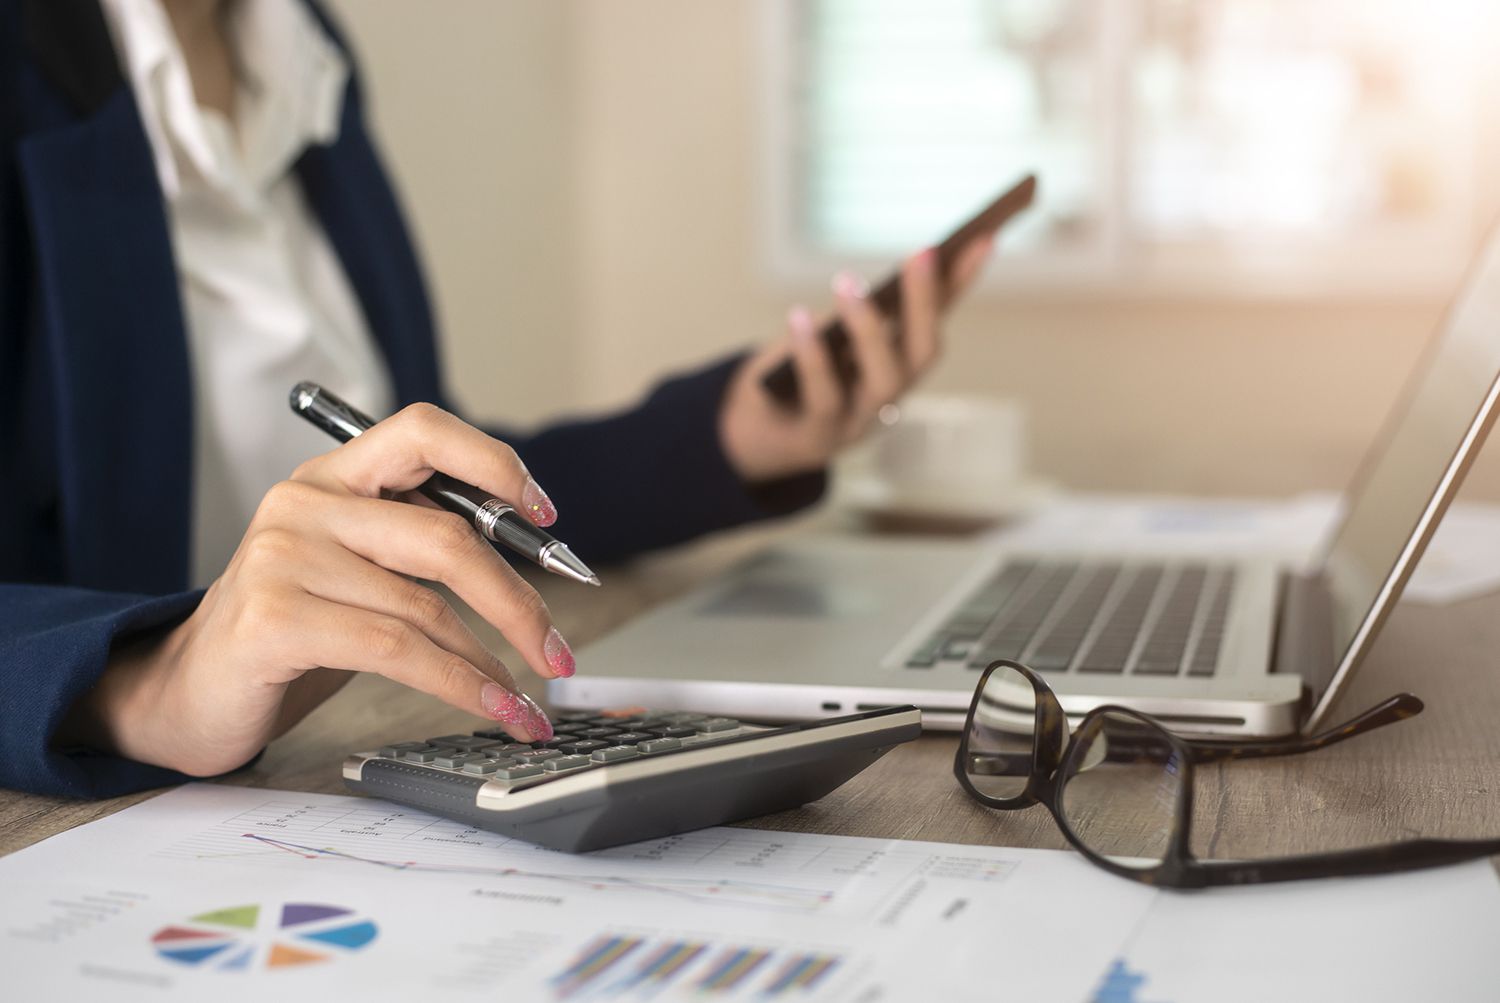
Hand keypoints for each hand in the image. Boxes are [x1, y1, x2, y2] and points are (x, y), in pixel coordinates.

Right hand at [62, 404, 573, 776]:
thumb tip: (531, 561)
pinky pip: (399, 652)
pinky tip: (495, 707)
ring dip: (494, 663)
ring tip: (529, 700)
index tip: (546, 515)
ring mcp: (284, 558)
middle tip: (559, 651)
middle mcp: (305, 503)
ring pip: (427, 608)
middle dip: (519, 601)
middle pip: (447, 537)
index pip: (423, 431)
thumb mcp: (359, 570)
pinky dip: (462, 685)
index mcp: (334, 476)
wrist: (188, 693)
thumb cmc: (292, 631)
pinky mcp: (275, 619)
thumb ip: (422, 548)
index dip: (493, 463)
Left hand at [719, 234, 995, 482]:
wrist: (753, 437)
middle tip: (922, 254)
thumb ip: (858, 311)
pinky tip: (799, 318)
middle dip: (925, 303)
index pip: (939, 318)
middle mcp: (890, 395)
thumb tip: (880, 277)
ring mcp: (860, 421)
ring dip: (869, 329)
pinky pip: (823, 397)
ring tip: (848, 284)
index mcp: (897, 365)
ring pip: (884, 381)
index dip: (962, 281)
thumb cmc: (796, 374)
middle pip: (922, 354)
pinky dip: (813, 357)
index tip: (983, 238)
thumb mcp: (828, 334)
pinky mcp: (820, 436)